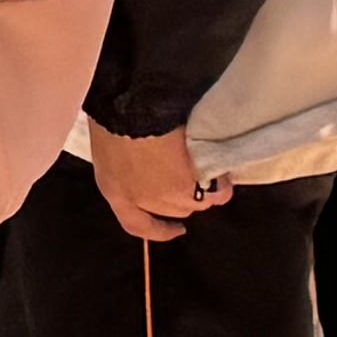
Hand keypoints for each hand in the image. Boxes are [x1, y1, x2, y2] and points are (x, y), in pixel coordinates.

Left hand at [87, 118, 224, 241]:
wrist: (132, 105)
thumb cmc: (115, 112)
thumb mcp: (109, 140)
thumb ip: (122, 157)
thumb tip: (139, 154)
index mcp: (114, 190)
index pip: (136, 224)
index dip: (159, 230)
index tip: (178, 229)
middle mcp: (142, 199)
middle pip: (173, 209)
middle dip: (185, 197)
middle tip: (197, 178)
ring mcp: (167, 195)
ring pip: (197, 202)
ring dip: (207, 190)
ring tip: (216, 171)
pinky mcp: (189, 185)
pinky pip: (215, 193)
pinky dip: (223, 186)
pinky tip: (227, 173)